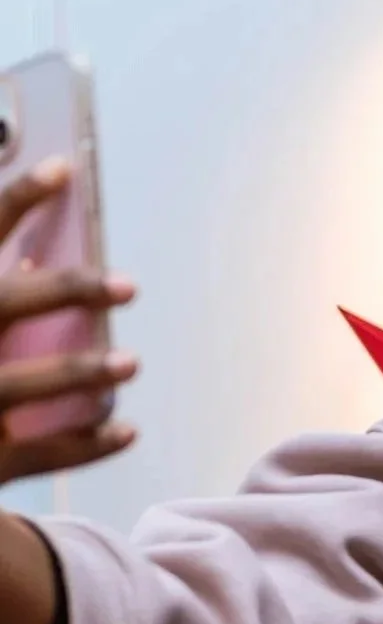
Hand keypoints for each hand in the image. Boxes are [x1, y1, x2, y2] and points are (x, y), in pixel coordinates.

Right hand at [0, 157, 138, 483]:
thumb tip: (26, 264)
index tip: (61, 168)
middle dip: (69, 289)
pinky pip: (42, 454)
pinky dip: (89, 444)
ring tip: (131, 362)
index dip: (17, 197)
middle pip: (7, 303)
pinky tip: (127, 429)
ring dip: (83, 371)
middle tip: (127, 284)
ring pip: (24, 384)